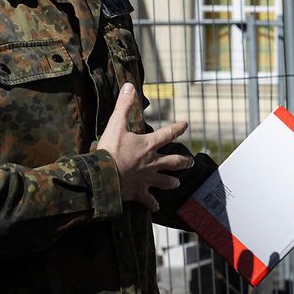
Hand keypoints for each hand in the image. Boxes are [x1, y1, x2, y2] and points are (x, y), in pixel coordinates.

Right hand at [97, 83, 191, 211]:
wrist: (104, 176)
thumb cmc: (110, 150)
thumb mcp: (116, 124)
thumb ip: (123, 106)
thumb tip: (129, 85)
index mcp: (148, 145)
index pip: (168, 134)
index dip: (178, 128)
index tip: (186, 124)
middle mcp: (152, 162)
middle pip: (173, 161)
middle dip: (183, 162)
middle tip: (189, 162)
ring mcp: (147, 179)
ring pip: (165, 181)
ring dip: (172, 182)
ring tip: (177, 183)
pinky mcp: (139, 192)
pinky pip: (149, 200)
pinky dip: (152, 204)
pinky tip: (155, 208)